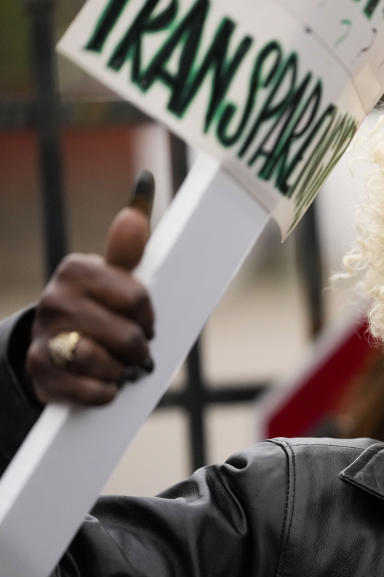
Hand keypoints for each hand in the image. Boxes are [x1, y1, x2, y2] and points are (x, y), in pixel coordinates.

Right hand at [24, 171, 155, 405]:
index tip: (145, 320)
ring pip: (104, 362)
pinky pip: (88, 390)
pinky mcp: (40, 372)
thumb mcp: (113, 273)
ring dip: (121, 371)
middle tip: (136, 351)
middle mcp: (55, 300)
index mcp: (77, 270)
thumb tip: (145, 182)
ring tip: (120, 367)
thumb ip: (130, 242)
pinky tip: (104, 384)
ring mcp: (44, 336)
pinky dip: (104, 392)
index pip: (137, 298)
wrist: (52, 345)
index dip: (149, 316)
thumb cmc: (96, 305)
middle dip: (139, 350)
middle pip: (127, 336)